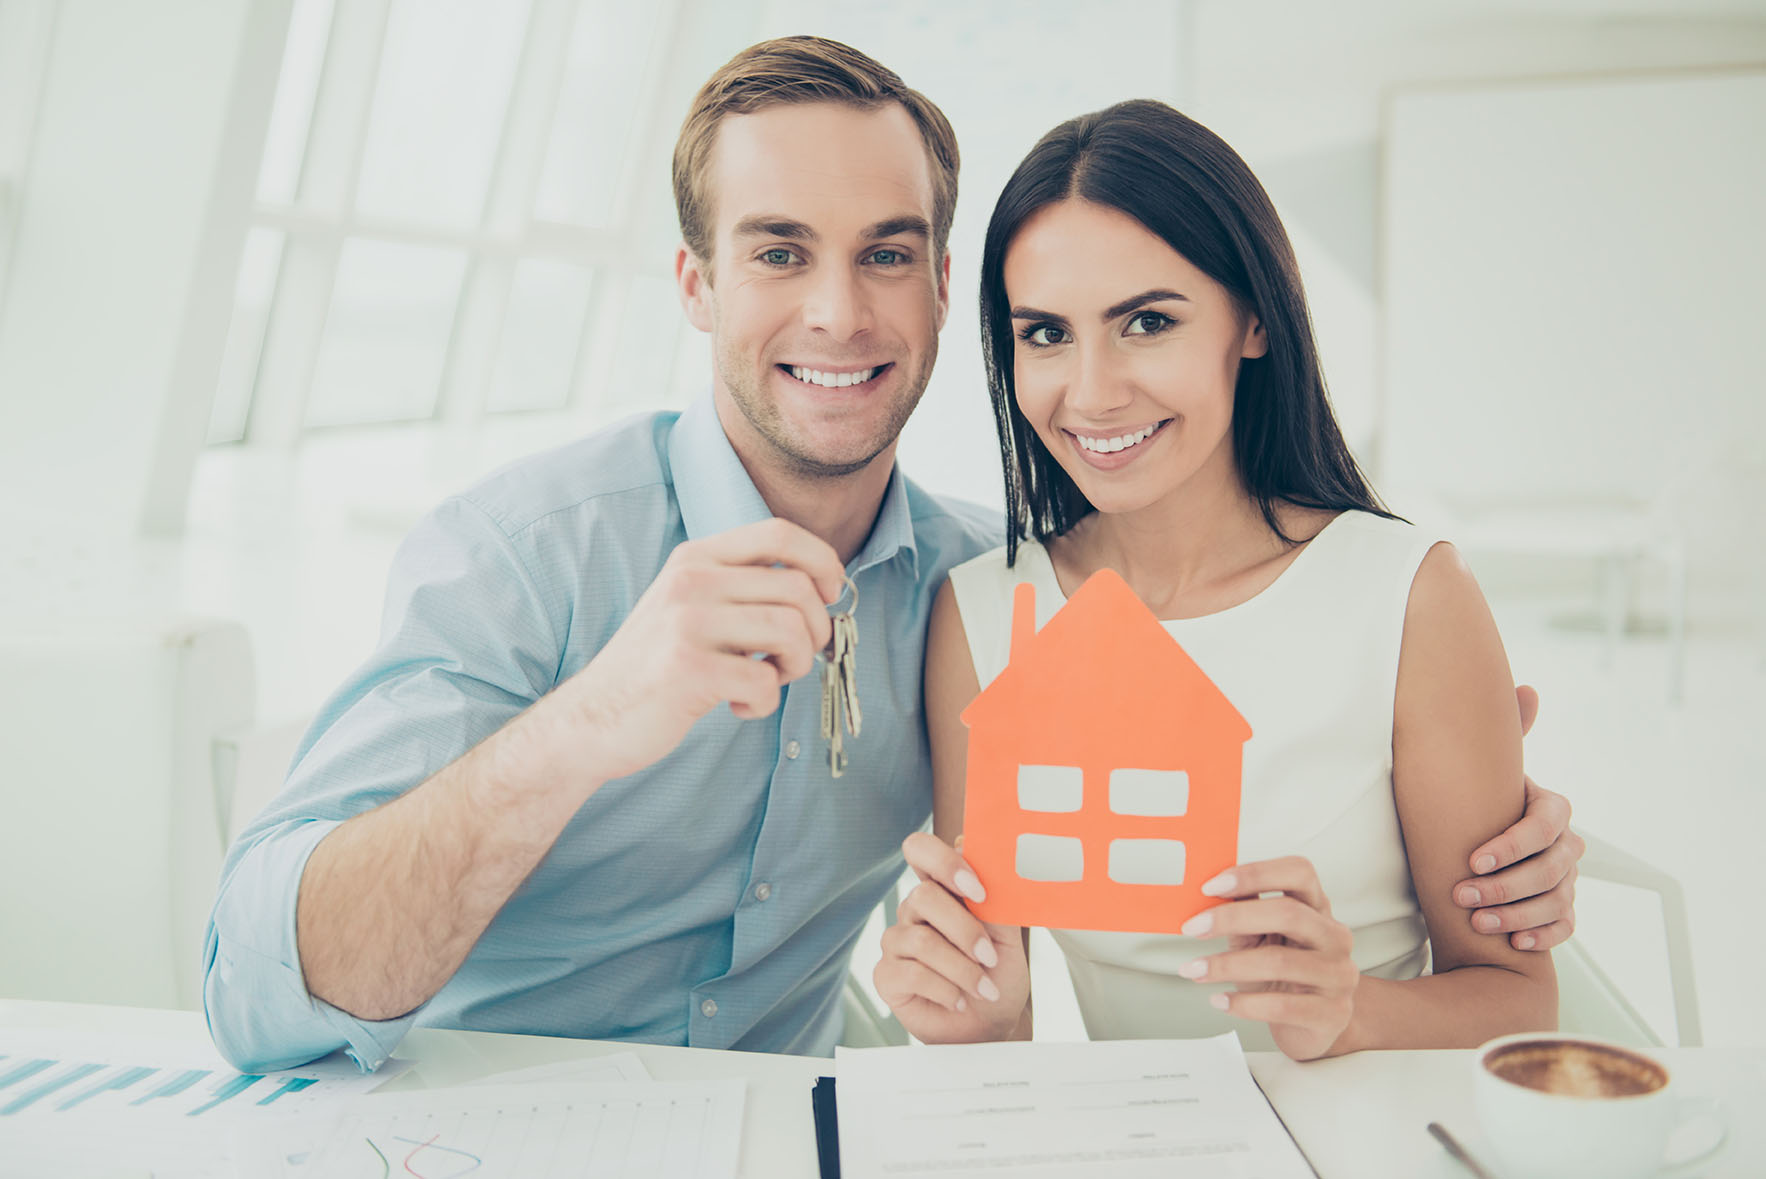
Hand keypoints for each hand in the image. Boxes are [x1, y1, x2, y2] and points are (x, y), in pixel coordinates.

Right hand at [546, 518, 845, 782]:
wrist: (592, 717)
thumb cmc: (657, 666)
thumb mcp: (691, 606)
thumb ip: (743, 588)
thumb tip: (823, 589)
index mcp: (696, 558)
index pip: (780, 533)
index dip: (823, 561)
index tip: (830, 595)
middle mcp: (691, 580)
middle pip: (799, 589)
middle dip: (816, 631)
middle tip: (793, 659)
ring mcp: (687, 623)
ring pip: (792, 632)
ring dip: (795, 667)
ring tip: (767, 681)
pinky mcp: (688, 670)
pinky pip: (766, 682)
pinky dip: (765, 703)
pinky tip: (739, 706)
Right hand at [874, 833, 1028, 1042]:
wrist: (991, 1025)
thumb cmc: (997, 976)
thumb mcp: (1008, 939)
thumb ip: (998, 902)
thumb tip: (994, 866)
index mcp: (942, 889)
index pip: (921, 850)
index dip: (944, 863)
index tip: (978, 890)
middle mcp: (914, 911)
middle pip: (923, 897)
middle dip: (964, 930)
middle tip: (990, 956)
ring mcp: (897, 942)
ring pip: (922, 942)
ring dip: (962, 969)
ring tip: (984, 989)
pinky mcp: (887, 975)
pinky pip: (911, 974)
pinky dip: (945, 990)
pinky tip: (959, 1000)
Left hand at [1176, 857, 1357, 1061]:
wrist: (1309, 1024)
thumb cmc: (1280, 975)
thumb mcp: (1259, 937)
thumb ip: (1241, 912)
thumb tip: (1205, 894)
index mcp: (1317, 907)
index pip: (1299, 872)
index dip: (1256, 873)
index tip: (1211, 886)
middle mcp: (1335, 936)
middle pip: (1289, 913)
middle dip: (1233, 918)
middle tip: (1193, 927)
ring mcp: (1338, 975)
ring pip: (1280, 962)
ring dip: (1227, 965)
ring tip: (1195, 970)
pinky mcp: (1332, 1013)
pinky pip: (1282, 1006)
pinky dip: (1243, 1003)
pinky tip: (1220, 1000)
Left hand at [1453, 684, 1584, 950]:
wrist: (1473, 859)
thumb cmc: (1477, 810)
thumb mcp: (1486, 774)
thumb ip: (1505, 734)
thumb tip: (1526, 688)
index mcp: (1550, 809)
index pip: (1544, 826)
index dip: (1511, 845)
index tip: (1471, 859)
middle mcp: (1565, 845)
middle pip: (1551, 869)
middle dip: (1505, 885)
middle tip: (1462, 895)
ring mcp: (1567, 880)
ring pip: (1557, 900)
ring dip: (1517, 914)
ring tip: (1477, 921)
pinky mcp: (1562, 912)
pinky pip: (1565, 928)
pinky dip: (1542, 936)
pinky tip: (1513, 943)